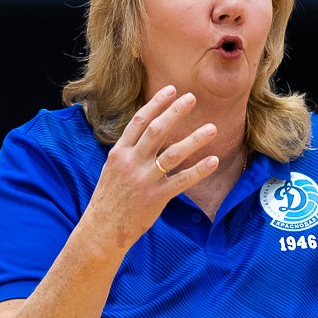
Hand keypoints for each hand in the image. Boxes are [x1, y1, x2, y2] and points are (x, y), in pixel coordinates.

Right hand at [79, 86, 219, 256]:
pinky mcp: (156, 197)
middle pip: (156, 130)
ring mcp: (144, 179)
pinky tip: (214, 160)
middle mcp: (132, 162)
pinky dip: (199, 170)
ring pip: (173, 154)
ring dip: (194, 139)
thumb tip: (149, 130)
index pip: (139, 121)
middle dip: (175, 112)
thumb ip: (130, 150)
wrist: (103, 228)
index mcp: (120, 152)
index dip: (156, 104)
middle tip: (192, 98)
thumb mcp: (113, 167)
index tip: (172, 90)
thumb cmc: (110, 197)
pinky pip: (182, 181)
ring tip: (212, 128)